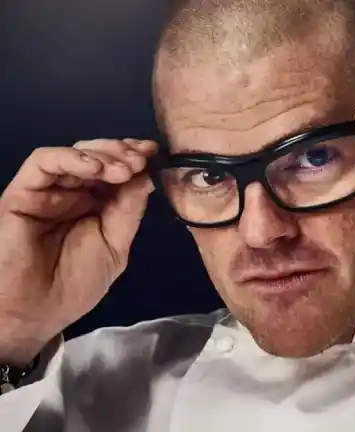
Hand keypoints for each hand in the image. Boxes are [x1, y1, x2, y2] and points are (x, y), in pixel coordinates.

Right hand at [0, 139, 155, 364]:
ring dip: (104, 154)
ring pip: (74, 153)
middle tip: (142, 159)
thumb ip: (128, 210)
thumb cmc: (75, 284)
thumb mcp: (115, 246)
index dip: (135, 158)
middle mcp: (72, 192)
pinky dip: (71, 158)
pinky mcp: (22, 192)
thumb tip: (146, 177)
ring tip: (125, 168)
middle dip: (123, 153)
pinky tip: (95, 168)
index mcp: (96, 204)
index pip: (116, 170)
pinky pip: (43, 162)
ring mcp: (48, 191)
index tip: (155, 154)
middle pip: (97, 156)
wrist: (35, 313)